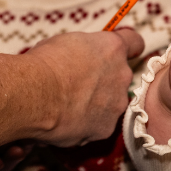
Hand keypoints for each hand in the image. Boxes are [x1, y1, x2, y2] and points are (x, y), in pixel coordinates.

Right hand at [25, 27, 144, 146]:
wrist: (35, 95)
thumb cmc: (44, 64)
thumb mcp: (66, 42)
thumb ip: (84, 50)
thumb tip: (81, 57)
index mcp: (113, 48)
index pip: (134, 43)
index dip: (128, 48)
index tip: (119, 54)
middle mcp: (122, 74)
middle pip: (120, 77)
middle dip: (104, 81)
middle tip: (78, 85)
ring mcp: (116, 103)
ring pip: (110, 104)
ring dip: (96, 105)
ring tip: (68, 107)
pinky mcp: (106, 128)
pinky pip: (99, 125)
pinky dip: (86, 125)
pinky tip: (66, 122)